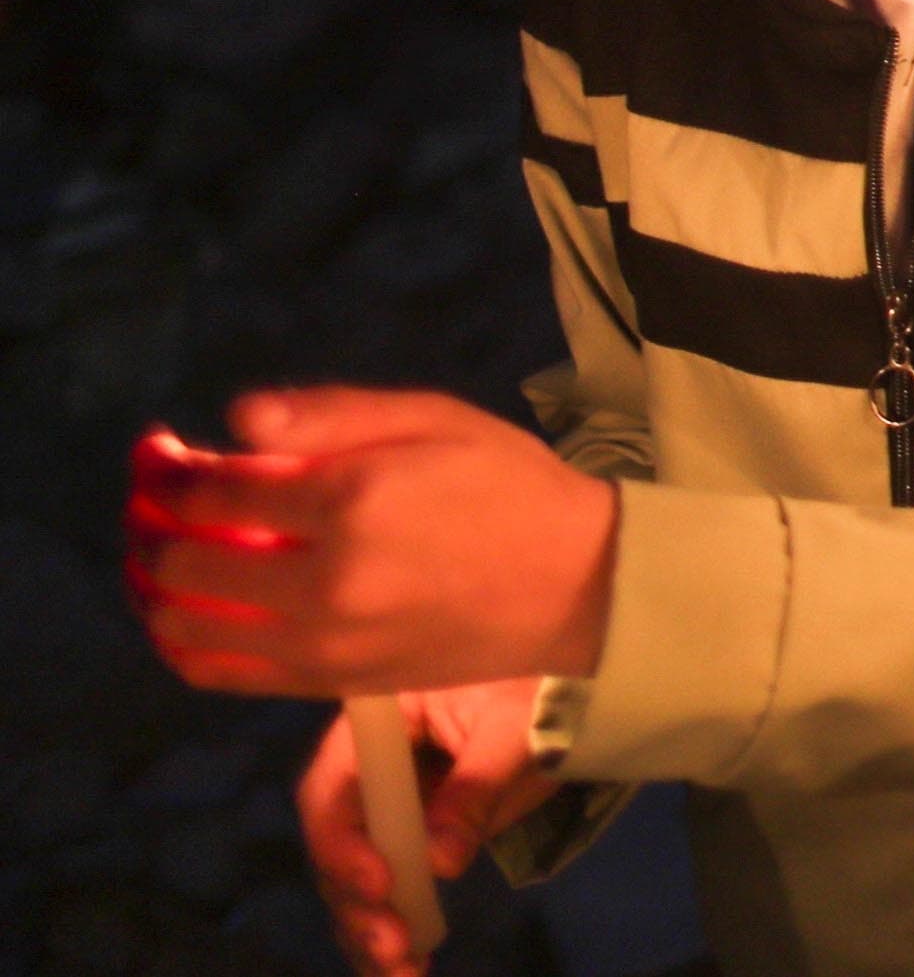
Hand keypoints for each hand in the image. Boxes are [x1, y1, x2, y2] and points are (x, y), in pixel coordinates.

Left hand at [128, 394, 617, 693]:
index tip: (161, 457)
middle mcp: (327, 578)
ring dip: (155, 589)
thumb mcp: (436, 418)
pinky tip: (183, 616)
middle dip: (154, 526)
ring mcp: (325, 641)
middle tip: (158, 505)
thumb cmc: (508, 487)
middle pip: (185, 560)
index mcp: (354, 499)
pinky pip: (220, 672)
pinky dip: (183, 643)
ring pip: (186, 624)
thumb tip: (236, 419)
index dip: (170, 472)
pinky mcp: (330, 683)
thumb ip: (333, 412)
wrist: (577, 586)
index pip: (214, 491)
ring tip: (162, 559)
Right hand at [298, 679, 553, 975]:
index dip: (342, 843)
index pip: (332, 790)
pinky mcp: (408, 844)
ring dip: (368, 931)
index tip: (382, 882)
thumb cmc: (537, 693)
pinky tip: (410, 969)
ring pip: (353, 881)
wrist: (568, 698)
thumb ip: (475, 789)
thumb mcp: (513, 731)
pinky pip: (388, 894)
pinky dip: (394, 932)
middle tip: (394, 943)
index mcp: (376, 727)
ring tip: (402, 971)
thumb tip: (440, 862)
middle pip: (337, 846)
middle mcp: (365, 774)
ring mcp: (384, 813)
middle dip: (359, 902)